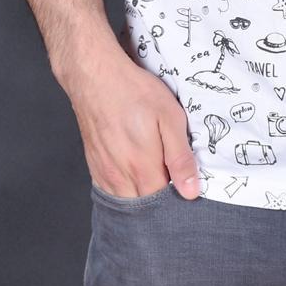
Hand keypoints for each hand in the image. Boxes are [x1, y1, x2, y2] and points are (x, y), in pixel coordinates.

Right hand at [60, 41, 200, 199]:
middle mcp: (121, 178)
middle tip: (172, 180)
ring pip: (127, 202)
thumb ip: (180, 157)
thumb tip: (190, 192)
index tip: (186, 188)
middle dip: (160, 203)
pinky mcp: (95, 167)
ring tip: (155, 176)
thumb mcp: (169, 117)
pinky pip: (112, 192)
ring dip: (142, 197)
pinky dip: (126, 191)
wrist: (95, 77)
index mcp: (143, 169)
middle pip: (145, 207)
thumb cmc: (134, 92)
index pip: (164, 205)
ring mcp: (105, 174)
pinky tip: (135, 175)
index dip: (177, 200)